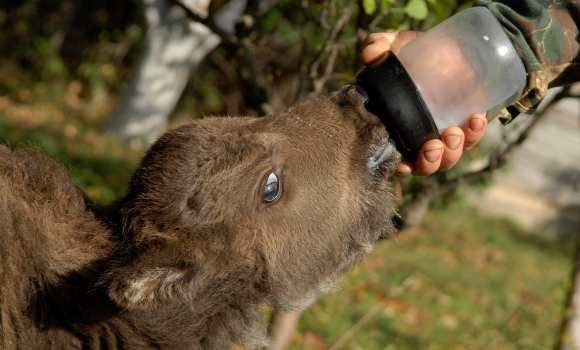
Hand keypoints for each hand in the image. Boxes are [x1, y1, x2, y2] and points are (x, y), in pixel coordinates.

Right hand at [360, 31, 487, 176]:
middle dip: (429, 162)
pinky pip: (471, 139)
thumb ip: (378, 46)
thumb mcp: (395, 45)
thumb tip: (369, 56)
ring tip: (454, 134)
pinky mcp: (467, 126)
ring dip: (451, 153)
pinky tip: (476, 119)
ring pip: (447, 159)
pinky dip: (475, 134)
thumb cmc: (415, 51)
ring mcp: (443, 135)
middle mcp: (418, 137)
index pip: (395, 158)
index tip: (403, 165)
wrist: (451, 45)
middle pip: (423, 166)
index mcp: (395, 128)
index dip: (399, 168)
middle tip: (434, 146)